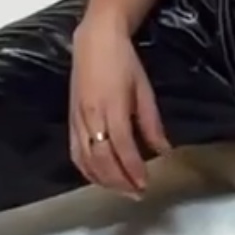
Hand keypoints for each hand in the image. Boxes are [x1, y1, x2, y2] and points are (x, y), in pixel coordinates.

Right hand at [69, 16, 171, 196]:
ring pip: (86, 161)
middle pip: (102, 160)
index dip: (133, 170)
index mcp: (112, 107)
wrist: (95, 41)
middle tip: (137, 193)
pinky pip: (75, 153)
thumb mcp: (144, 90)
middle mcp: (91, 117)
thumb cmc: (124, 62)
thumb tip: (164, 151)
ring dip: (104, 181)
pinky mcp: (70, 120)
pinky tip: (98, 178)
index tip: (145, 184)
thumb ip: (151, 123)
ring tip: (121, 190)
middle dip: (119, 181)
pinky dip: (87, 171)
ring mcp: (77, 120)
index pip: (122, 148)